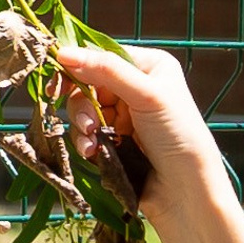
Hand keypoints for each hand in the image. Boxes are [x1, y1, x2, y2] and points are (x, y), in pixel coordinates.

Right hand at [51, 41, 226, 227]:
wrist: (186, 192)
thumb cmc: (179, 136)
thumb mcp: (146, 95)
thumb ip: (105, 70)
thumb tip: (63, 50)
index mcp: (148, 66)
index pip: (102, 56)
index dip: (77, 66)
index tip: (56, 83)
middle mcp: (134, 87)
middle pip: (87, 83)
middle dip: (82, 105)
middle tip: (87, 125)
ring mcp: (123, 115)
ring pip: (82, 109)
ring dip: (82, 126)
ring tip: (93, 142)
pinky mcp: (114, 140)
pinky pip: (85, 132)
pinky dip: (85, 141)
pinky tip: (94, 153)